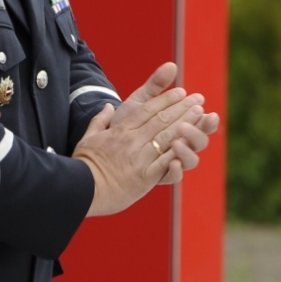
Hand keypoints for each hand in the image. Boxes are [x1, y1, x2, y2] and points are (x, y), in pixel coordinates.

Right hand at [71, 62, 218, 216]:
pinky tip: (192, 142)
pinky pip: (166, 162)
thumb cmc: (84, 164)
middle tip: (197, 99)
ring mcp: (140, 159)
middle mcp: (132, 142)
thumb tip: (108, 107)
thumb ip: (100, 120)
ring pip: (167, 137)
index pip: (147, 110)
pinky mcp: (145, 177)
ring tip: (199, 114)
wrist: (81, 190)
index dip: (165, 99)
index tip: (179, 91)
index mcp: (120, 131)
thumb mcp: (88, 137)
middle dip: (181, 107)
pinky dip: (180, 152)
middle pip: (161, 120)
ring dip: (185, 124)